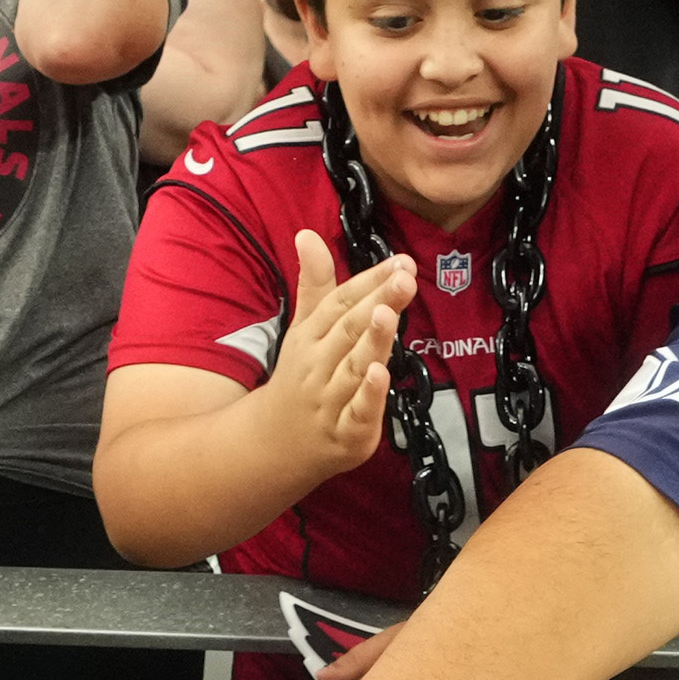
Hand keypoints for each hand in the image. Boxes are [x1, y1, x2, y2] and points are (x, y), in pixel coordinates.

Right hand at [265, 230, 418, 484]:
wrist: (273, 446)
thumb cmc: (300, 379)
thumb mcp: (303, 329)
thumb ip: (314, 284)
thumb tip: (307, 233)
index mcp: (311, 337)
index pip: (340, 304)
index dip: (370, 282)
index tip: (400, 262)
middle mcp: (319, 365)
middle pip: (349, 330)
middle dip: (377, 302)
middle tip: (404, 278)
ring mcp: (331, 400)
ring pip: (354, 367)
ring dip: (372, 341)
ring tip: (389, 313)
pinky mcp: (346, 434)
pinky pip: (357, 413)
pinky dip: (370, 396)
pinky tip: (382, 374)